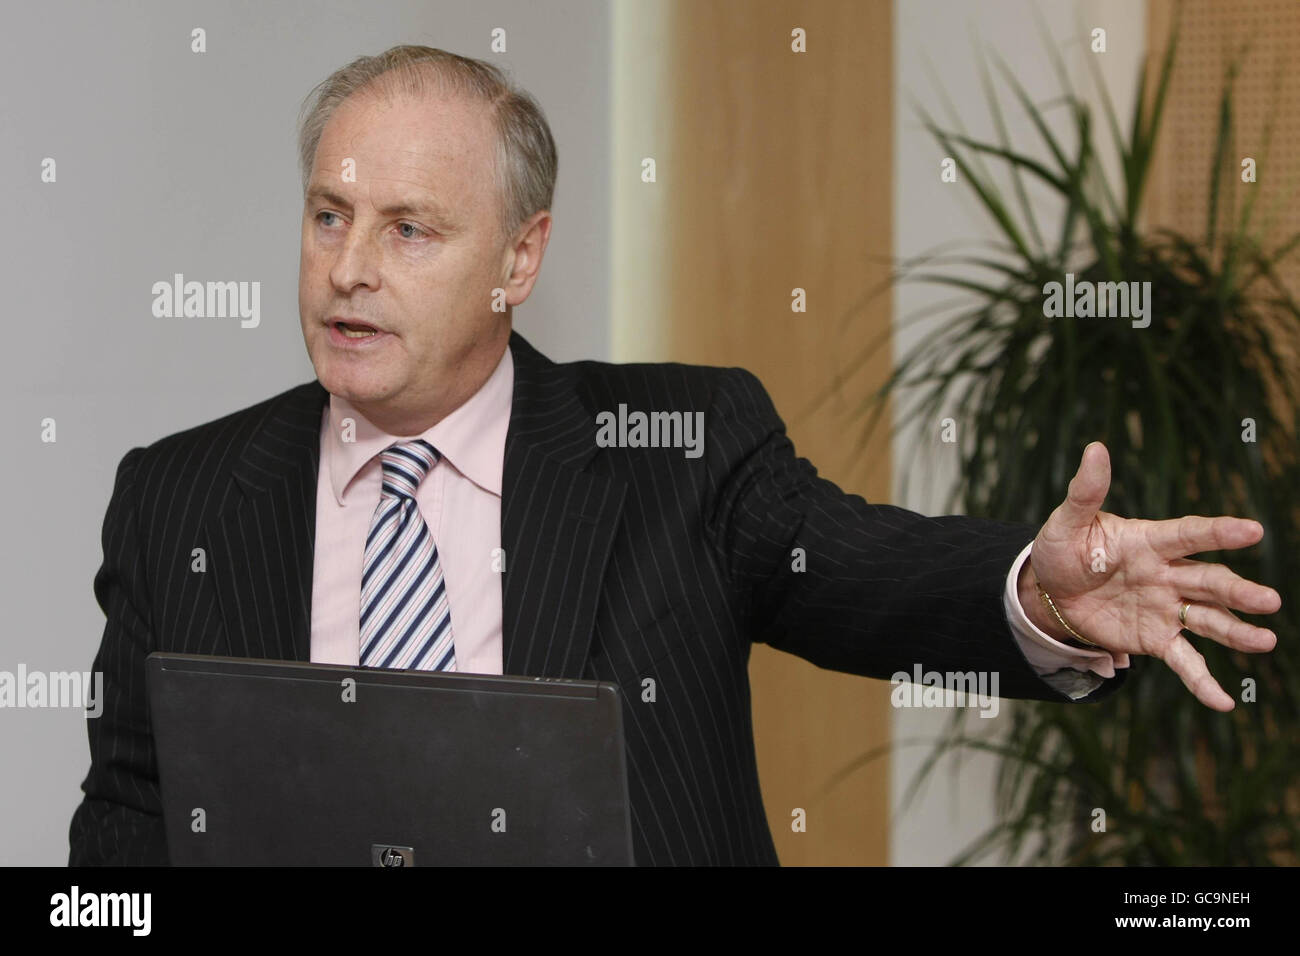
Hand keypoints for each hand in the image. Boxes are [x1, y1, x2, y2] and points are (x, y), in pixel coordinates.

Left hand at [1020, 441, 1280, 710]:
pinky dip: (1203, 682)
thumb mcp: (1068, 521)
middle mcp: (1168, 574)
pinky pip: (1185, 661)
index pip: (1190, 534)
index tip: (1252, 530)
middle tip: (1269, 601)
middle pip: (1209, 581)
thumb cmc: (1064, 549)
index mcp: (1150, 541)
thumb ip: (1086, 491)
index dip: (1219, 532)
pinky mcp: (1157, 639)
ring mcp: (1166, 608)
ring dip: (1237, 631)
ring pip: (1208, 620)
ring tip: (1266, 641)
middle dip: (1239, 592)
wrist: (1050, 592)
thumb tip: (1095, 448)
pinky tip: (1225, 703)